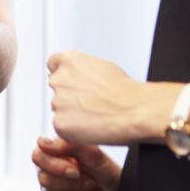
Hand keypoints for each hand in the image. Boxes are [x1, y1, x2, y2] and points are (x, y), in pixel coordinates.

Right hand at [32, 136, 120, 190]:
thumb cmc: (104, 169)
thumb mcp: (92, 152)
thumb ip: (67, 144)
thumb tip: (42, 142)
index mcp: (53, 152)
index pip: (37, 156)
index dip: (54, 165)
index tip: (76, 169)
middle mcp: (48, 170)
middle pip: (44, 178)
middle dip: (73, 182)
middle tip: (91, 179)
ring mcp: (51, 189)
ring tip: (93, 187)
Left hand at [47, 50, 162, 144]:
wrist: (136, 110)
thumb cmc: (125, 90)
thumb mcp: (101, 65)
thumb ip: (81, 68)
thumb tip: (76, 74)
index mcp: (68, 61)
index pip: (53, 65)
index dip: (64, 75)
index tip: (72, 83)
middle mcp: (58, 79)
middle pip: (57, 88)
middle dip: (69, 95)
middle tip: (91, 104)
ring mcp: (57, 101)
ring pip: (59, 109)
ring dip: (72, 113)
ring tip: (96, 115)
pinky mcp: (60, 123)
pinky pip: (62, 127)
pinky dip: (73, 130)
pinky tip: (92, 126)